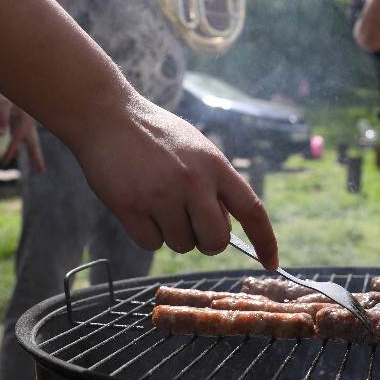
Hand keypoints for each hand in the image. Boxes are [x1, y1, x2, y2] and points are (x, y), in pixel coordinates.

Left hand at [0, 90, 44, 172]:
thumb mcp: (1, 102)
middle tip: (41, 171)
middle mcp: (29, 119)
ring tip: (37, 168)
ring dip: (32, 153)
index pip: (18, 137)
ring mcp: (25, 119)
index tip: (4, 161)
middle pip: (33, 142)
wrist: (8, 72)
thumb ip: (1, 117)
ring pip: (29, 139)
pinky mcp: (18, 117)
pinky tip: (17, 153)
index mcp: (27, 117)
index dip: (11, 149)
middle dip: (36, 157)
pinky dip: (20, 144)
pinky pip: (21, 134)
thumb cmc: (4, 85)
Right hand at [72, 95, 278, 267]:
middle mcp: (193, 181)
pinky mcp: (131, 207)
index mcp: (215, 165)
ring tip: (157, 202)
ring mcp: (161, 195)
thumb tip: (224, 226)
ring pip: (181, 245)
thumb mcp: (197, 148)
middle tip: (190, 223)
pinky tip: (138, 206)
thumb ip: (214, 183)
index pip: (252, 210)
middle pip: (215, 241)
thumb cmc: (156, 134)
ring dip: (171, 233)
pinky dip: (146, 233)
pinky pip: (151, 244)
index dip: (266, 241)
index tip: (272, 264)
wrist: (108, 116)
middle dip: (206, 241)